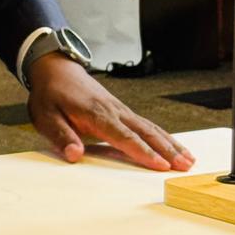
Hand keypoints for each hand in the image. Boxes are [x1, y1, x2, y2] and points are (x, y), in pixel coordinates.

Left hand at [26, 54, 194, 171]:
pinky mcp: (121, 110)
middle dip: (166, 150)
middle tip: (186, 166)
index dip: (142, 152)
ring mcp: (119, 109)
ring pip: (150, 127)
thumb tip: (74, 156)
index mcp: (95, 114)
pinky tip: (174, 145)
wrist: (55, 68)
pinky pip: (146, 124)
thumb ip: (61, 136)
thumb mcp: (45, 116)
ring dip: (170, 143)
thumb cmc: (50, 94)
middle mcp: (113, 110)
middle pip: (145, 132)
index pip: (123, 136)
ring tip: (189, 159)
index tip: (160, 165)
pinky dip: (163, 135)